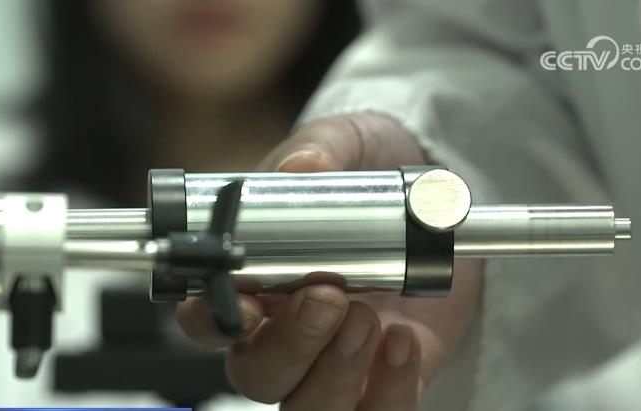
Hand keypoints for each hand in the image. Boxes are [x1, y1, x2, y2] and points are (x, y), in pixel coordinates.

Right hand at [176, 112, 482, 409]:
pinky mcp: (387, 379)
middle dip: (290, 346)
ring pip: (307, 407)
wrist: (434, 198)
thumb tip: (304, 167)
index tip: (245, 306)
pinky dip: (390, 391)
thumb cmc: (368, 170)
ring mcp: (334, 361)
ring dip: (334, 373)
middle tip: (327, 296)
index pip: (206, 318)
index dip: (213, 322)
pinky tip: (404, 342)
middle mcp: (283, 331)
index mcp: (252, 279)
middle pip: (257, 374)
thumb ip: (319, 152)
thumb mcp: (346, 142)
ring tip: (369, 316)